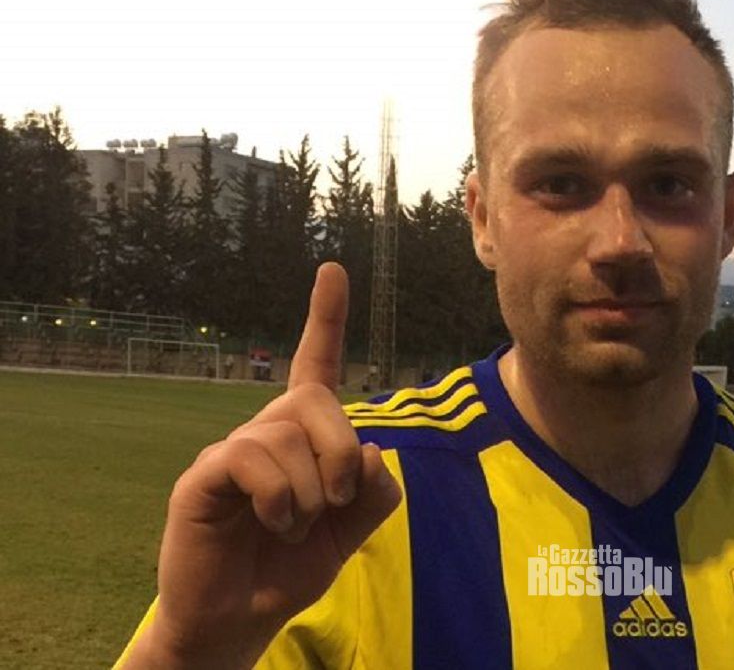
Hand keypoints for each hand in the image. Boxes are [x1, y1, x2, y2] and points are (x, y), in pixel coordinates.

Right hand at [123, 263, 401, 668]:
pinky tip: (274, 522)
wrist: (240, 618)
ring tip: (294, 525)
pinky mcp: (203, 477)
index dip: (326, 319)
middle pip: (315, 400)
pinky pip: (248, 457)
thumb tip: (372, 449)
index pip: (316, 365)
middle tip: (335, 501)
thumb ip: (374, 492)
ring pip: (286, 434)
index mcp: (302, 438)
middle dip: (341, 451)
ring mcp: (230, 452)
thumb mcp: (353, 531)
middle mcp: (265, 433)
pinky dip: (278, 496)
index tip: (333, 269)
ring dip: (310, 491)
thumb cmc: (291, 567)